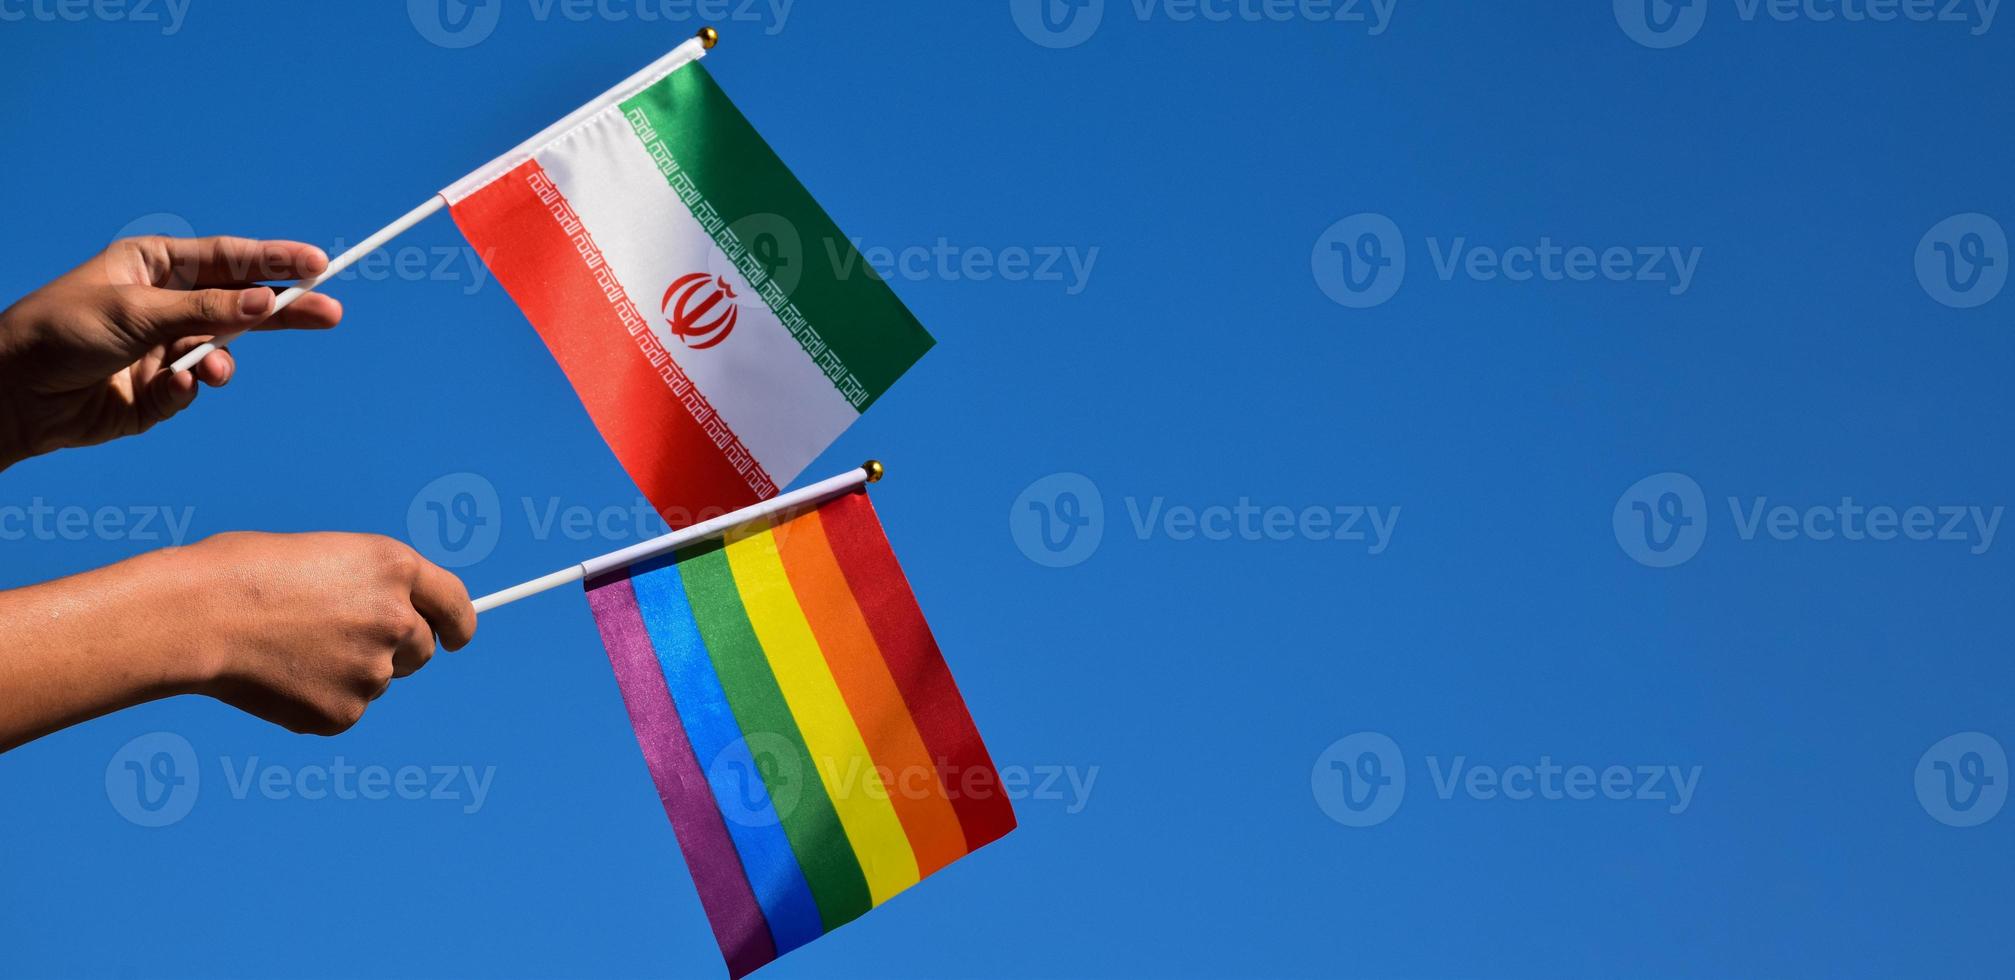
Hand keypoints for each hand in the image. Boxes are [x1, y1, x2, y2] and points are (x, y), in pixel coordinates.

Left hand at [0, 236, 341, 469]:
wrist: (13, 395)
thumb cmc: (61, 333)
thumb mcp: (137, 313)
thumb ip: (208, 311)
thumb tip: (267, 304)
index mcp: (156, 267)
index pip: (230, 259)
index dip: (276, 260)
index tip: (319, 264)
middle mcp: (166, 304)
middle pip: (241, 305)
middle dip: (282, 312)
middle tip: (329, 313)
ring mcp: (165, 348)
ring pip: (222, 353)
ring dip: (221, 363)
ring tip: (213, 373)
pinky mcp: (159, 391)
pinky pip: (196, 389)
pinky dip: (187, 391)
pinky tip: (169, 390)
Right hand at [171, 532, 477, 735]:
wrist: (194, 617)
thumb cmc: (242, 573)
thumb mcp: (325, 556)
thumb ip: (371, 587)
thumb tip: (393, 615)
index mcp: (395, 567)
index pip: (456, 603)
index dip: (458, 623)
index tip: (456, 637)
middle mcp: (397, 619)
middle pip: (421, 649)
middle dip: (394, 649)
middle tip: (336, 638)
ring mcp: (374, 670)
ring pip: (378, 680)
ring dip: (349, 672)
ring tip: (288, 649)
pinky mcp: (345, 712)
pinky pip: (344, 709)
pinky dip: (317, 699)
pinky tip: (276, 677)